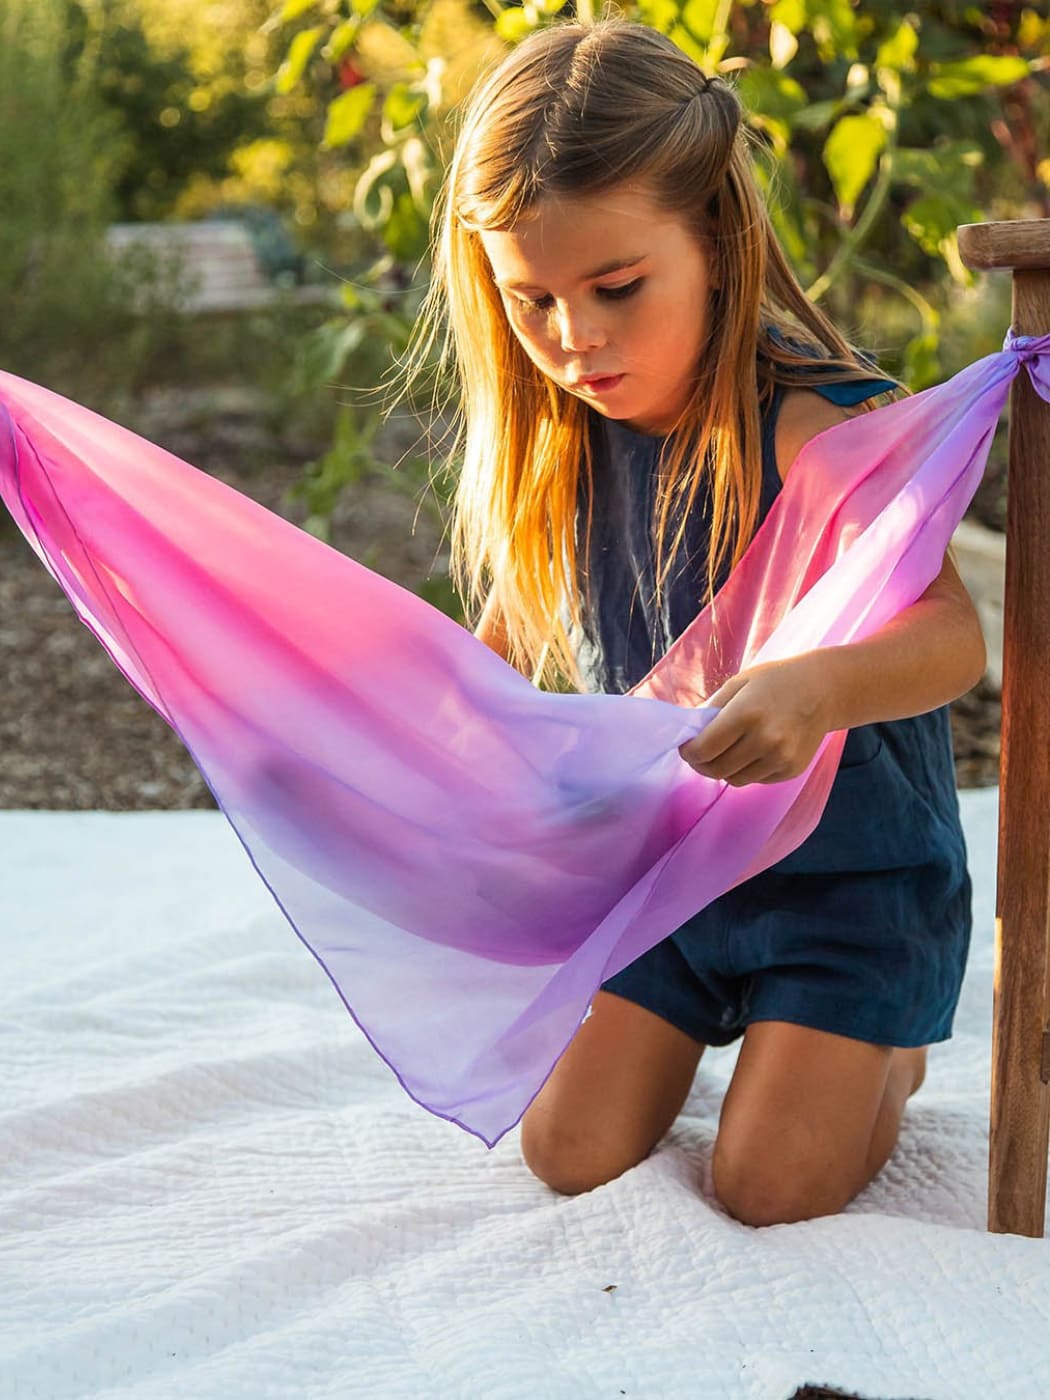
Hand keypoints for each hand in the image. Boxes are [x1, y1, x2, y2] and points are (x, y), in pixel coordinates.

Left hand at [678, 655, 831, 785]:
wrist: (824, 690)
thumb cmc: (776, 681)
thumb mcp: (738, 684)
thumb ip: (712, 711)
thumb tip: (690, 736)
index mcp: (746, 714)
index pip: (704, 749)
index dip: (689, 752)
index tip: (686, 747)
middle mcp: (765, 740)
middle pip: (716, 769)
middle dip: (701, 764)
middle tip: (699, 755)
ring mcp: (780, 758)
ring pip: (735, 779)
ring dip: (723, 770)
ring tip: (725, 752)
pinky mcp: (791, 769)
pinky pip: (756, 780)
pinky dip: (746, 771)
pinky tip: (751, 752)